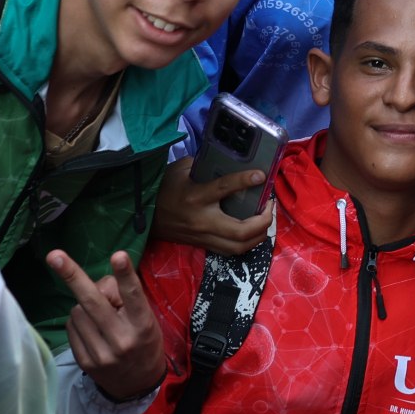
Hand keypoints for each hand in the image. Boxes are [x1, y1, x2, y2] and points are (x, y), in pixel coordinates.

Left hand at [49, 248, 165, 402]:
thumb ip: (123, 298)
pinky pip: (71, 327)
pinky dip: (78, 321)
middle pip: (92, 302)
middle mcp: (121, 339)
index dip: (125, 274)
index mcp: (142, 324)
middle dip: (72, 276)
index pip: (133, 295)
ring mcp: (101, 353)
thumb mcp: (145, 318)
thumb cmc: (143, 340)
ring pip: (77, 311)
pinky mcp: (84, 361)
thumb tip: (94, 285)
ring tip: (99, 316)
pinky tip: (90, 327)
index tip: (118, 255)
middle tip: (54, 256)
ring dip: (83, 305)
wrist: (138, 384)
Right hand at [153, 156, 275, 253]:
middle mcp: (202, 220)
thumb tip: (227, 162)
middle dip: (263, 221)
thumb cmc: (165, 188)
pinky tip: (253, 232)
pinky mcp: (203, 245)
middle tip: (270, 206)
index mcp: (196, 197)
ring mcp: (203, 236)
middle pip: (240, 231)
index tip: (261, 175)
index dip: (245, 181)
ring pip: (238, 247)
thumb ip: (204, 166)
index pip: (224, 188)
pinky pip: (230, 251)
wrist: (144, 215)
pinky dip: (247, 243)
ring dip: (259, 236)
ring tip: (266, 220)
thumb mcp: (180, 169)